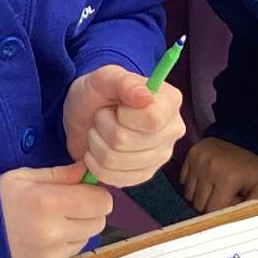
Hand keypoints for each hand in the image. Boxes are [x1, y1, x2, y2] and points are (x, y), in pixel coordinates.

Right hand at [0, 164, 112, 257]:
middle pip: (99, 221)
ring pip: (87, 238)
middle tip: (67, 206)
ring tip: (51, 223)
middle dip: (89, 211)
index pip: (102, 201)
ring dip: (77, 229)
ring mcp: (54, 256)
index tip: (82, 190)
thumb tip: (87, 170)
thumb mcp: (25, 177)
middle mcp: (55, 233)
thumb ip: (61, 174)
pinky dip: (64, 245)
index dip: (95, 193)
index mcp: (50, 203)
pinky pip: (71, 253)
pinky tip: (43, 239)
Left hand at [62, 66, 185, 188]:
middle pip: (127, 141)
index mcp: (170, 102)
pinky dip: (95, 164)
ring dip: (96, 144)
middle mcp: (172, 130)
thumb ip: (123, 82)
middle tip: (102, 117)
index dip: (124, 116)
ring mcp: (160, 156)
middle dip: (103, 127)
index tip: (117, 107)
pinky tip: (98, 150)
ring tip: (99, 131)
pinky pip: (113, 178)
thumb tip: (146, 96)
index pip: (151, 120)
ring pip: (115, 159)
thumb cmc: (98, 93)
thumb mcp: (104, 78)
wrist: (86, 117)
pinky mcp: (144, 175)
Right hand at [181, 137, 257, 212]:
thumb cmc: (256, 169)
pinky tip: (207, 178)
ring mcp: (198, 160)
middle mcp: (209, 168)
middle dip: (210, 205)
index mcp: (228, 178)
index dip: (222, 211)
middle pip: (198, 204)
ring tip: (215, 188)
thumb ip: (252, 209)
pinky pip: (183, 181)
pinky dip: (193, 184)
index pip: (213, 211)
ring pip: (188, 194)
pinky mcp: (191, 154)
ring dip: (200, 196)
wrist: (249, 138)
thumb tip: (234, 225)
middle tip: (224, 196)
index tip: (231, 204)